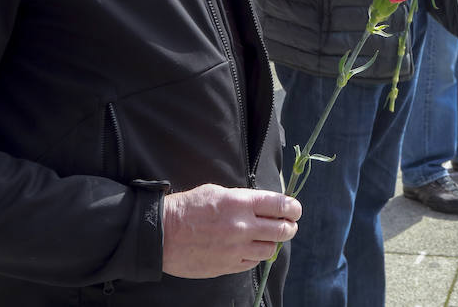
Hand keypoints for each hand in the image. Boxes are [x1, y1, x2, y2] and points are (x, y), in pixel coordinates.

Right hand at [161, 184, 299, 278]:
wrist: (162, 234)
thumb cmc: (188, 208)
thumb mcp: (217, 192)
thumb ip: (243, 199)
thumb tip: (263, 205)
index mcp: (241, 203)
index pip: (281, 205)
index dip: (293, 207)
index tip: (295, 209)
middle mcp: (243, 226)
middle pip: (282, 229)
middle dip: (289, 226)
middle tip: (288, 225)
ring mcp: (236, 249)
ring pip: (270, 249)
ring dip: (272, 242)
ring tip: (268, 237)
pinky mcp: (228, 266)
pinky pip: (252, 262)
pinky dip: (255, 255)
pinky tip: (249, 249)